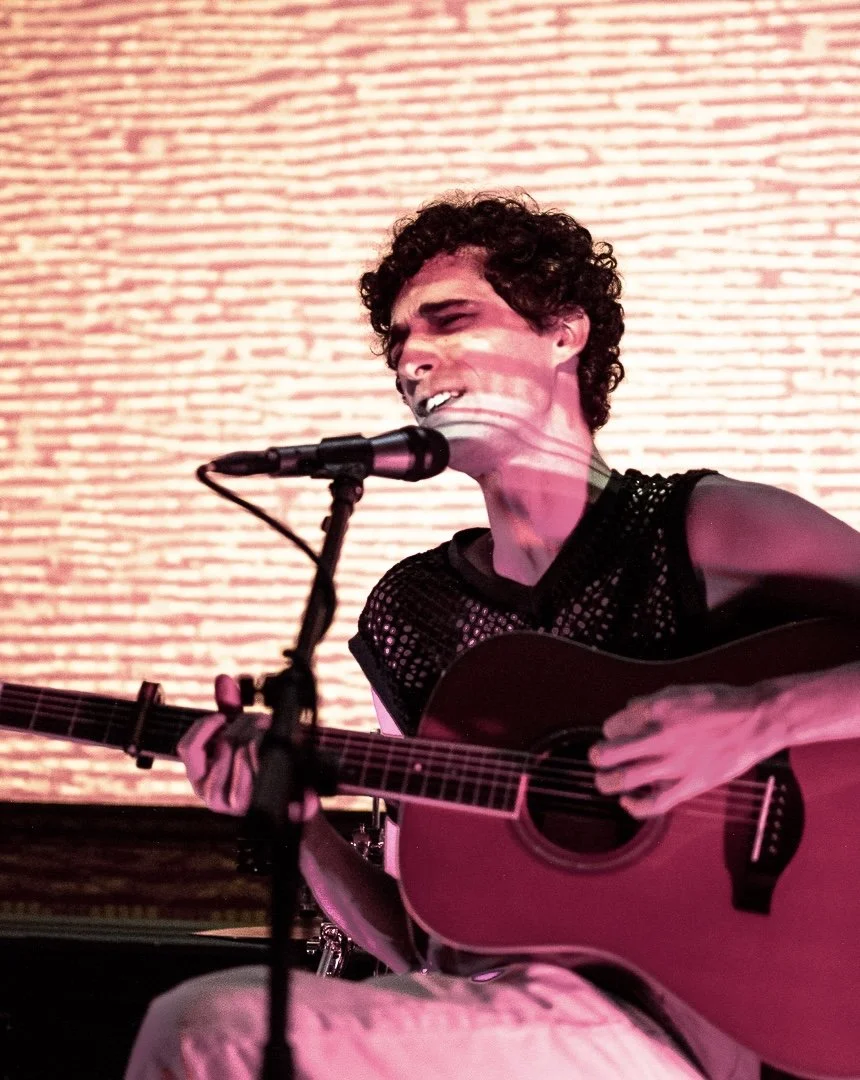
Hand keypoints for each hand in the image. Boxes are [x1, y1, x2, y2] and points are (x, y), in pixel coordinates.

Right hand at [178, 674, 319, 819]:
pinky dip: (262, 754)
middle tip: (260, 721)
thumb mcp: (242, 732)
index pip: (186, 748)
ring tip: (267, 734)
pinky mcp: (252, 807)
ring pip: (239, 753)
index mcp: (200, 776)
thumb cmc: (261, 761)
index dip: (204, 727)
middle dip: (243, 725)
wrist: (292, 795)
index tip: (222, 716)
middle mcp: (210, 793)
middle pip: (221, 743)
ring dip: (257, 736)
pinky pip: (253, 768)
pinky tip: (269, 749)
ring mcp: (231, 803)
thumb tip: (223, 679)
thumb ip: (229, 706)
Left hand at [588, 681, 783, 817]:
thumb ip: (650, 702)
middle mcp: (659, 736)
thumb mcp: (679, 690)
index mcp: (655, 710)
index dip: (611, 730)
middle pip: (608, 752)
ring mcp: (673, 762)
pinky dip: (634, 806)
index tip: (615, 734)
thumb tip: (628, 711)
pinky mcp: (689, 784)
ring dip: (606, 781)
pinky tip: (628, 802)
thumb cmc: (720, 703)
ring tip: (604, 781)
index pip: (613, 724)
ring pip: (624, 779)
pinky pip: (654, 803)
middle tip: (597, 757)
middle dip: (597, 756)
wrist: (755, 720)